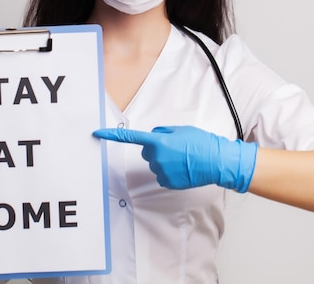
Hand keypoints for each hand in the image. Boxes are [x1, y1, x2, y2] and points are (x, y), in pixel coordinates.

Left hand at [93, 126, 257, 191]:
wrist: (216, 161)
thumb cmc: (201, 143)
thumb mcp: (181, 130)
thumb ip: (162, 132)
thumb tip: (153, 137)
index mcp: (159, 141)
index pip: (131, 137)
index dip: (112, 135)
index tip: (97, 133)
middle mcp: (157, 157)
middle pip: (147, 151)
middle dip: (156, 149)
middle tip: (176, 148)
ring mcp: (161, 171)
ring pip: (155, 164)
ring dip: (165, 160)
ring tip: (183, 158)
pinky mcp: (167, 182)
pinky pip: (162, 175)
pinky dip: (170, 172)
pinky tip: (183, 169)